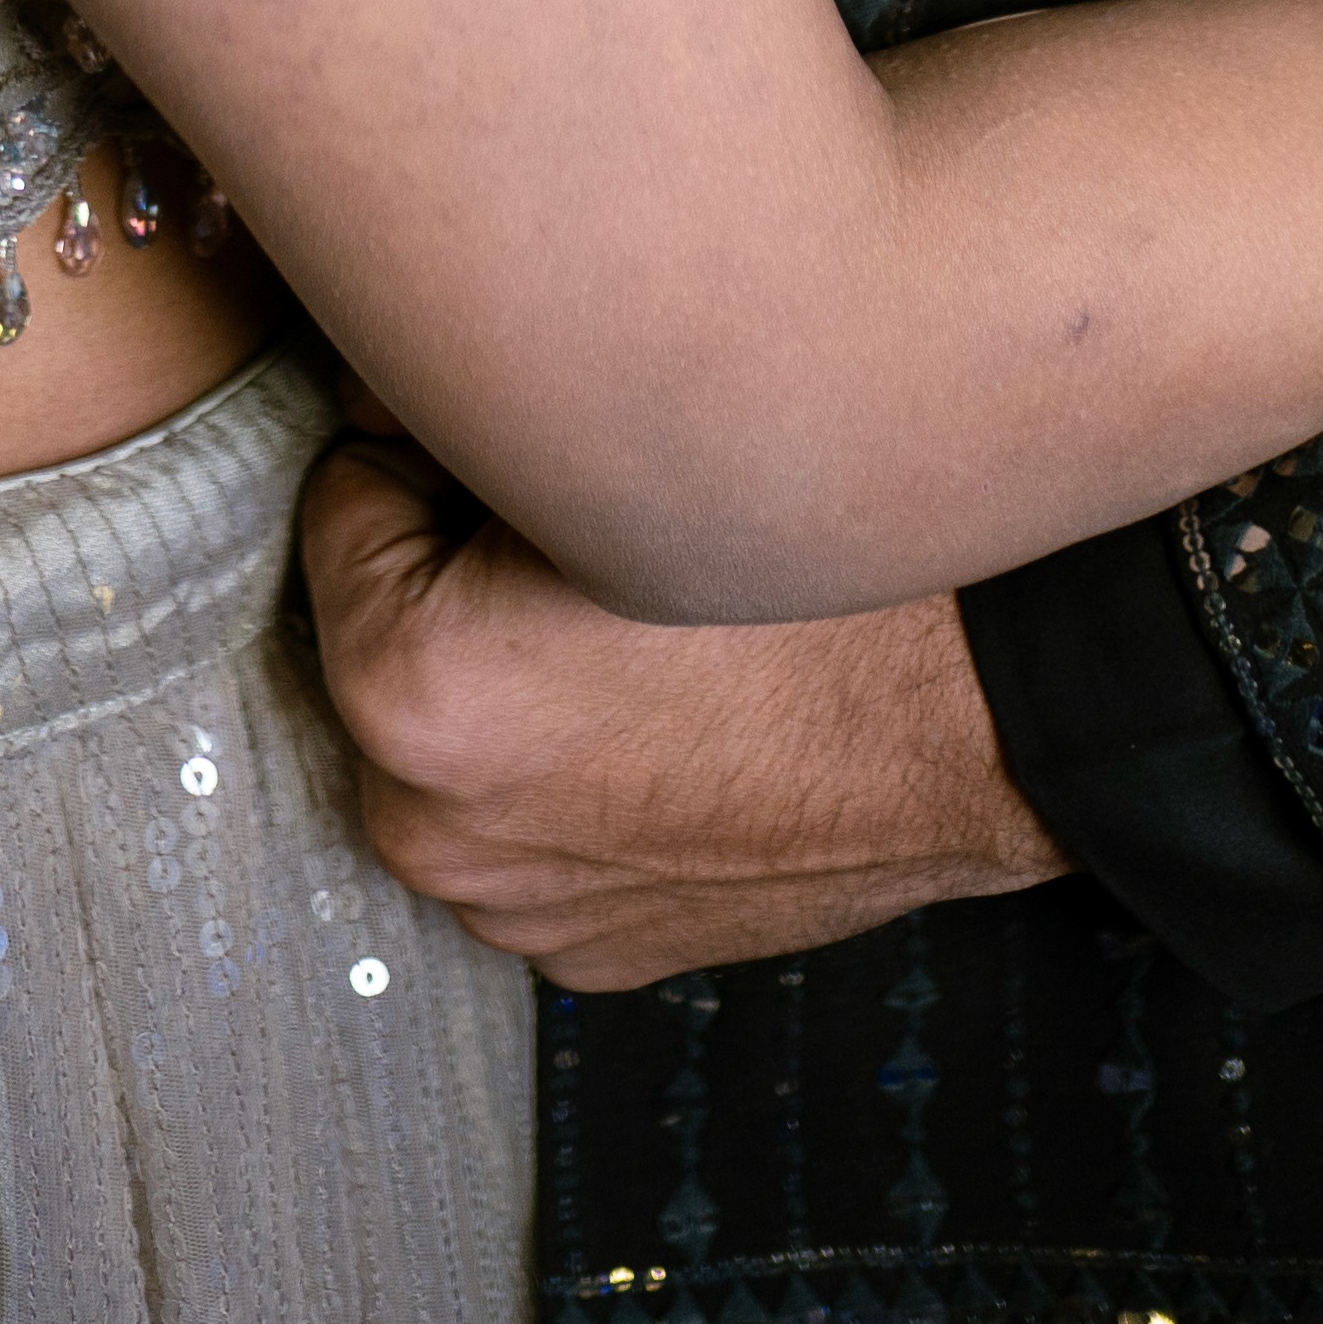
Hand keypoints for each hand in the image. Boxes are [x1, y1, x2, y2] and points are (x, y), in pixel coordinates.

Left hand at [301, 429, 1067, 989]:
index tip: (527, 445)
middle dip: (449, 566)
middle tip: (581, 534)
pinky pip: (528, 812)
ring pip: (453, 723)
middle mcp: (433, 831)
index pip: (345, 489)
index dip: (435, 443)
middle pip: (386, 618)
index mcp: (408, 693)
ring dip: (500, 667)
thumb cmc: (811, 579)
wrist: (977, 720)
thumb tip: (371, 372)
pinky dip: (565, 762)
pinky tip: (658, 712)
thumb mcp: (609, 442)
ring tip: (628, 624)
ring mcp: (513, 908)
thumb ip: (452, 402)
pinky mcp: (587, 951)